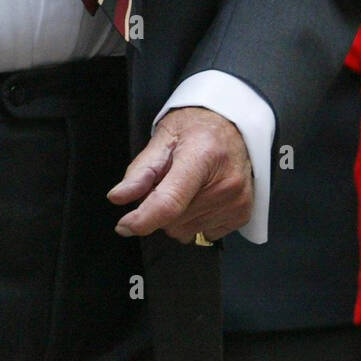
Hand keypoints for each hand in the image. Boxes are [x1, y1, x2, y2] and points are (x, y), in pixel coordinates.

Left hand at [108, 106, 252, 243]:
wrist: (232, 126)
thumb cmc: (197, 127)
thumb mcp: (164, 137)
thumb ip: (140, 170)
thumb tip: (118, 197)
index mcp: (202, 156)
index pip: (170, 201)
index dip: (142, 219)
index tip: (124, 225)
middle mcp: (225, 182)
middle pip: (173, 220)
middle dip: (160, 207)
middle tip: (169, 181)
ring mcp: (236, 200)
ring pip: (185, 232)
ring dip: (177, 216)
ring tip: (187, 186)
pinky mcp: (242, 214)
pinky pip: (202, 235)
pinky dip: (195, 220)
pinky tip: (202, 196)